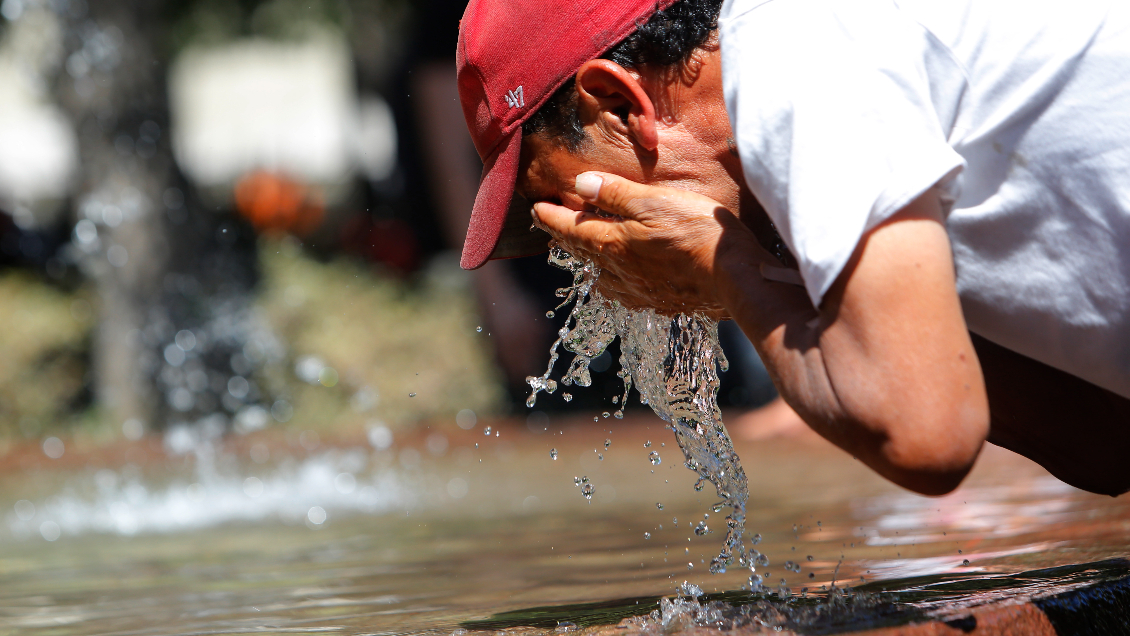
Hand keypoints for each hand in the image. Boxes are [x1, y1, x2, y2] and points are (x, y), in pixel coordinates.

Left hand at [531, 172, 762, 317]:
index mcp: (613, 244)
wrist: (732, 277)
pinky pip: (623, 292)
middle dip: (563, 236)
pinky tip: (618, 280)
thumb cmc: (696, 233)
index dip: (551, 217)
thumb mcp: (654, 201)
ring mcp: (639, 291)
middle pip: (582, 252)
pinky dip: (612, 280)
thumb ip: (615, 194)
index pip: (571, 228)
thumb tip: (580, 185)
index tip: (536, 208)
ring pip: (601, 274)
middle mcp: (619, 272)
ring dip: (588, 260)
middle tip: (550, 225)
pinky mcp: (659, 302)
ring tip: (583, 249)